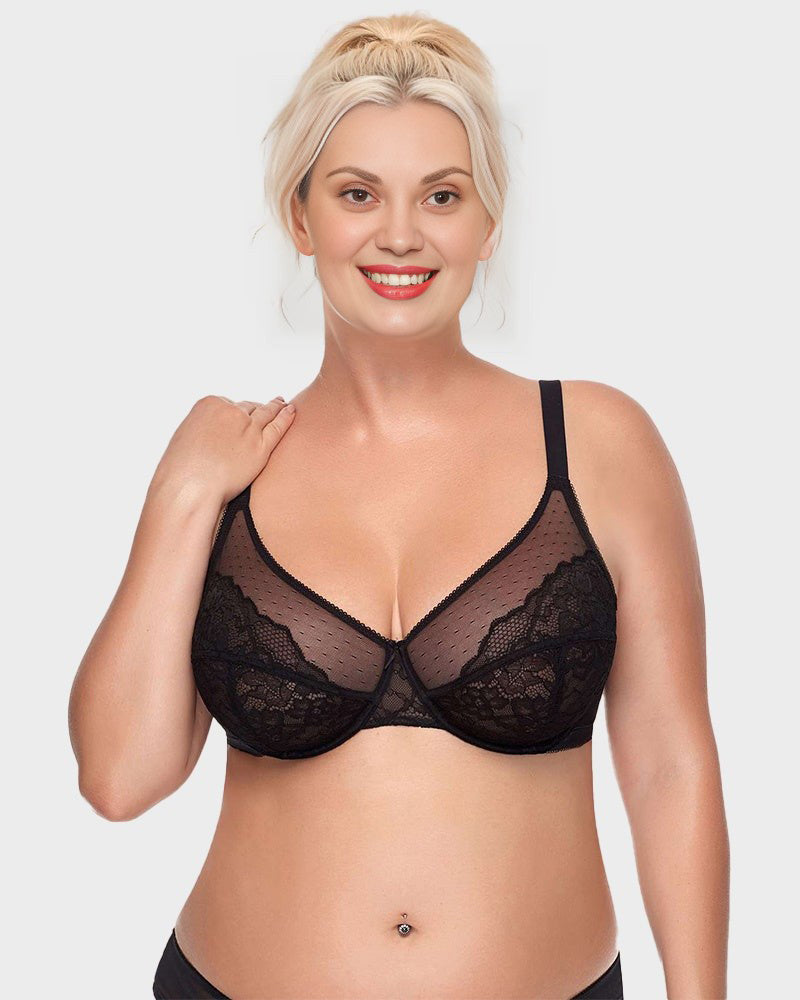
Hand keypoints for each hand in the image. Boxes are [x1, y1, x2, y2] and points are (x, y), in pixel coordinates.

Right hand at [152, 395, 295, 505]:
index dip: (236, 413)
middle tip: (269, 407)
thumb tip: (213, 435)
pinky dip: (286, 418)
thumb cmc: (181, 470)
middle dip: (256, 411)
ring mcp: (248, 428)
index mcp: (208, 403)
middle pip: (248, 407)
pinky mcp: (261, 447)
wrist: (188, 488)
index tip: (241, 417)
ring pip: (266, 413)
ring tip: (284, 405)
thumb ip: (203, 430)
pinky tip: (292, 412)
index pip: (229, 404)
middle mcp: (230, 411)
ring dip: (276, 408)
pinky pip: (278, 427)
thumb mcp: (186, 438)